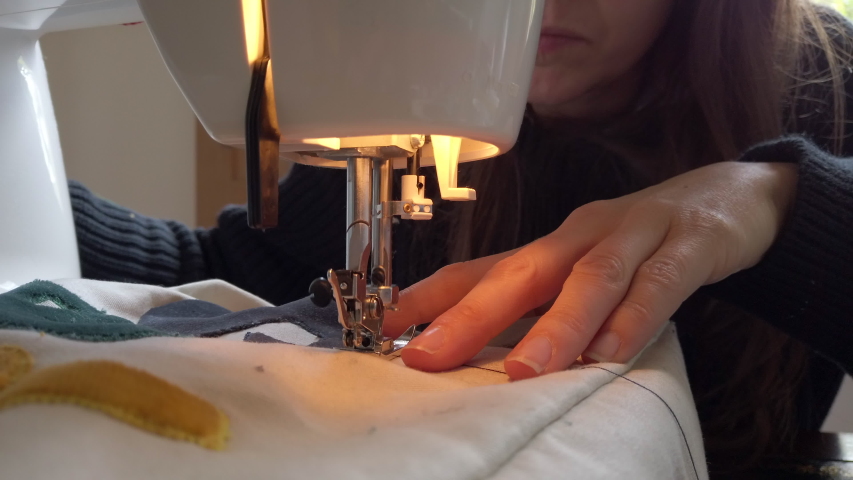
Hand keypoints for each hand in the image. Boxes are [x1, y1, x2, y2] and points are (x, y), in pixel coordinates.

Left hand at [384, 161, 797, 379]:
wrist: (733, 195)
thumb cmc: (644, 242)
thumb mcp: (587, 270)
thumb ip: (549, 309)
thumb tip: (496, 359)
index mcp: (553, 247)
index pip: (483, 268)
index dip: (432, 296)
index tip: (386, 326)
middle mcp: (583, 235)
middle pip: (522, 272)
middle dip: (471, 314)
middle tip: (428, 353)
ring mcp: (636, 234)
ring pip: (591, 278)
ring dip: (556, 325)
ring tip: (524, 371)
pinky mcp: (691, 244)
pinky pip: (660, 282)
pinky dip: (635, 315)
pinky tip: (613, 350)